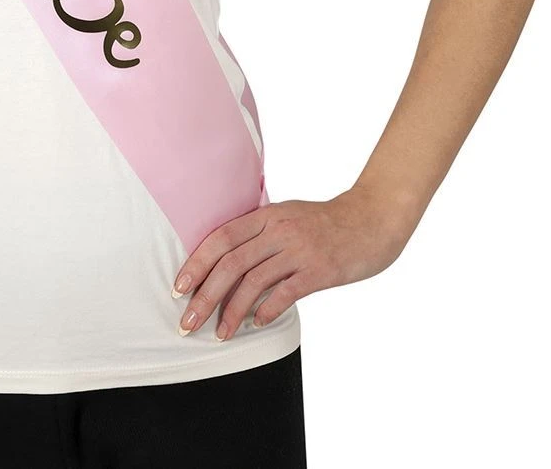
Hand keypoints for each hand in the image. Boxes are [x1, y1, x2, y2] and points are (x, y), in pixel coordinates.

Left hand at [171, 187, 412, 339]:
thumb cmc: (327, 222)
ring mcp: (299, 250)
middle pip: (231, 264)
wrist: (372, 219)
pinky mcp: (319, 270)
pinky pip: (285, 293)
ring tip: (219, 334)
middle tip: (187, 322)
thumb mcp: (289, 216)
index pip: (221, 238)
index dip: (196, 263)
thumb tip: (230, 262)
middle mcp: (279, 230)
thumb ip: (262, 233)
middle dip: (204, 295)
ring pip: (253, 282)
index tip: (178, 288)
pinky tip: (255, 324)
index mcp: (267, 215)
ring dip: (231, 311)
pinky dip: (266, 311)